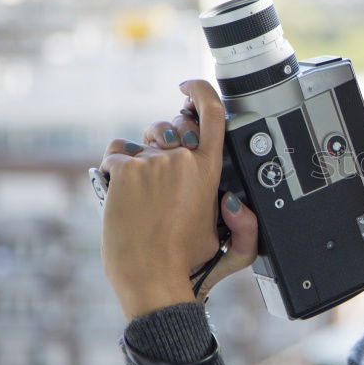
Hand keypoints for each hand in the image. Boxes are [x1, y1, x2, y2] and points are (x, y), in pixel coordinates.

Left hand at [98, 80, 258, 320]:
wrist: (151, 278)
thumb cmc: (188, 263)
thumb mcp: (232, 246)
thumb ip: (246, 223)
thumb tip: (233, 198)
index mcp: (211, 171)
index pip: (213, 114)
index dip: (200, 91)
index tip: (189, 86)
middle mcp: (183, 160)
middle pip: (174, 126)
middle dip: (168, 138)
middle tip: (164, 169)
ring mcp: (153, 162)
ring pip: (144, 141)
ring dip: (143, 157)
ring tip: (143, 191)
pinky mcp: (126, 171)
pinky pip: (117, 153)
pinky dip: (117, 167)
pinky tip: (123, 191)